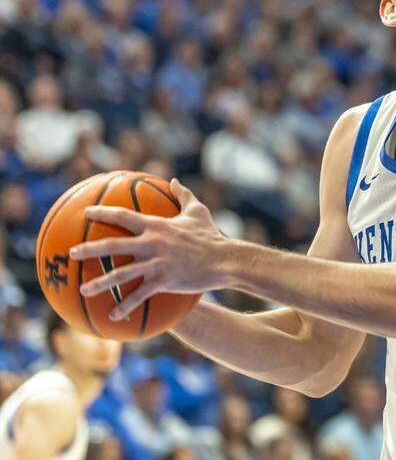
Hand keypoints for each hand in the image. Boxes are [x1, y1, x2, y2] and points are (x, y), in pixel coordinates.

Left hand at [70, 179, 230, 319]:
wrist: (225, 260)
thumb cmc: (212, 236)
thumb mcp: (198, 212)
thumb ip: (184, 195)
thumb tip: (175, 179)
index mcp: (157, 226)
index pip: (124, 216)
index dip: (103, 213)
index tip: (86, 213)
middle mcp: (152, 243)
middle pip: (113, 245)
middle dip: (89, 249)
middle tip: (71, 253)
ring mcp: (156, 263)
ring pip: (121, 273)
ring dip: (100, 283)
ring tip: (83, 290)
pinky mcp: (164, 281)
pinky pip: (139, 295)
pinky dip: (125, 306)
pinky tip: (113, 316)